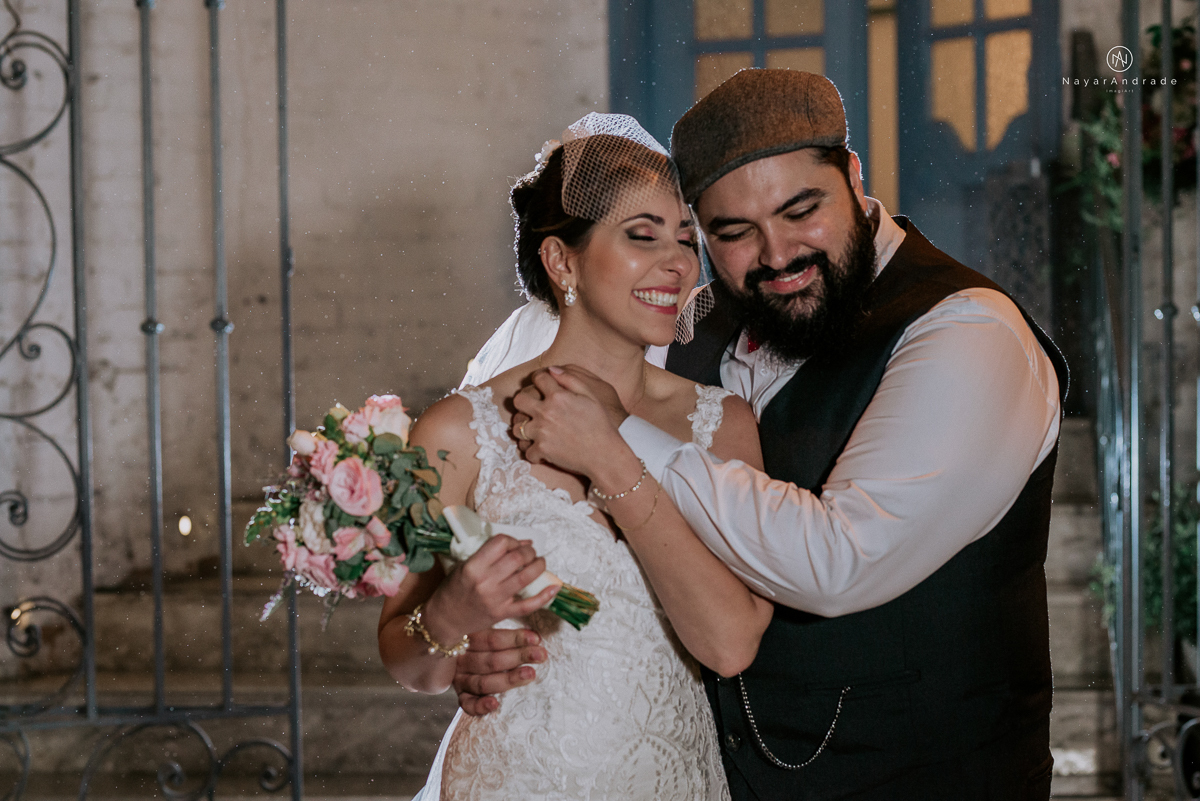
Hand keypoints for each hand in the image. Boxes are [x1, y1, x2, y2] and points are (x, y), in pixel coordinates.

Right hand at [423, 535, 557, 641]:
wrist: (444, 620)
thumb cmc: (451, 590)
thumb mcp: (462, 565)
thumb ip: (487, 554)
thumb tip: (520, 543)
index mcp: (473, 567)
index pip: (501, 543)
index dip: (512, 539)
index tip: (514, 543)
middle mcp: (485, 582)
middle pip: (517, 558)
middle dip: (529, 551)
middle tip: (530, 552)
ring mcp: (496, 599)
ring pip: (526, 577)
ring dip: (538, 565)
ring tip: (540, 562)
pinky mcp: (503, 614)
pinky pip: (529, 605)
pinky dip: (545, 596)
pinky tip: (554, 587)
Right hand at [453, 628, 546, 715]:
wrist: (451, 656)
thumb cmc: (484, 640)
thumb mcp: (488, 626)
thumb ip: (503, 623)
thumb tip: (532, 631)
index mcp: (466, 639)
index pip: (491, 639)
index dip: (515, 639)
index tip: (536, 639)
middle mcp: (460, 659)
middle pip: (490, 661)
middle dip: (518, 657)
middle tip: (540, 655)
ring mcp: (459, 679)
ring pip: (483, 682)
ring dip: (508, 679)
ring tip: (530, 674)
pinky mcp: (461, 696)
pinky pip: (468, 704)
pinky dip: (481, 705)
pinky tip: (495, 704)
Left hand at [511, 366, 629, 475]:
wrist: (605, 454)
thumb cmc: (601, 425)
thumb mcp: (591, 396)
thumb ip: (570, 379)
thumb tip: (551, 369)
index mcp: (559, 396)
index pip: (538, 378)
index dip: (538, 378)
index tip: (540, 383)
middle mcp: (546, 412)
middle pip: (519, 400)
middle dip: (523, 401)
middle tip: (530, 407)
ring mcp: (542, 432)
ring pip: (517, 428)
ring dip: (524, 428)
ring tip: (533, 431)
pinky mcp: (542, 450)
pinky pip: (527, 451)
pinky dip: (533, 452)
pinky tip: (541, 450)